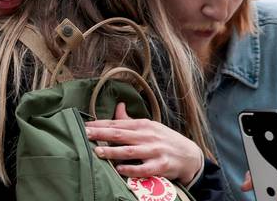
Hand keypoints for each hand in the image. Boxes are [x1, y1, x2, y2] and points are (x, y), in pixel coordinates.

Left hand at [84, 102, 203, 184]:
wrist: (191, 156)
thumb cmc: (165, 141)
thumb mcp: (150, 127)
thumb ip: (131, 120)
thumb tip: (118, 106)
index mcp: (143, 125)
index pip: (118, 123)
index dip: (100, 124)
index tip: (85, 125)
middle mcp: (148, 136)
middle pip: (121, 134)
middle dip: (101, 134)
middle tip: (85, 134)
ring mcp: (155, 151)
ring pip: (130, 151)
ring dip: (113, 151)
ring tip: (97, 152)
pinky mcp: (162, 166)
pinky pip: (144, 168)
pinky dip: (132, 169)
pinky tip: (119, 169)